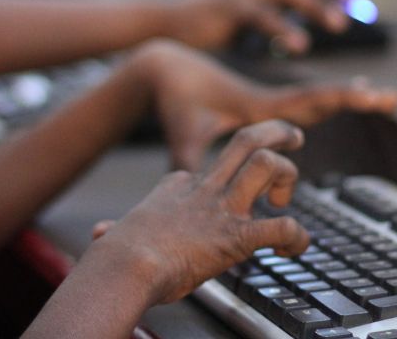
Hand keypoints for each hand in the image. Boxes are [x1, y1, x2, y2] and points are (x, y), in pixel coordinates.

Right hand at [86, 120, 310, 304]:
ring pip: (266, 164)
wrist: (125, 264)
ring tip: (287, 198)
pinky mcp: (236, 236)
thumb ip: (113, 232)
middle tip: (294, 135)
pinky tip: (296, 246)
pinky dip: (297, 235)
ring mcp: (222, 209)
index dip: (228, 178)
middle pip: (245, 142)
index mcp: (180, 187)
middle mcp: (205, 189)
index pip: (211, 169)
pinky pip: (280, 227)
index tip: (231, 199)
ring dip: (287, 175)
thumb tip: (99, 234)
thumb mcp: (118, 234)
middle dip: (274, 132)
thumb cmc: (118, 254)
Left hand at [136, 40, 396, 170]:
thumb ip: (191, 161)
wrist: (163, 67)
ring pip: (311, 99)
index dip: (341, 96)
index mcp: (257, 106)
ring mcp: (262, 102)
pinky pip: (295, 102)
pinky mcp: (253, 105)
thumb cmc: (174, 100)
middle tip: (391, 97)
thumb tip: (196, 189)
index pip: (309, 100)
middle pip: (320, 98)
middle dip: (355, 97)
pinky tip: (329, 105)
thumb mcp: (183, 132)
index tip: (371, 92)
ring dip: (342, 97)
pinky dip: (318, 102)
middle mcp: (267, 102)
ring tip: (376, 95)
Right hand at [167, 0, 353, 54]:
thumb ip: (276, 2)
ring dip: (316, 7)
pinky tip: (300, 46)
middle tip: (352, 12)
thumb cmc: (210, 17)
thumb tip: (308, 10)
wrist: (167, 19)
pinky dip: (285, 29)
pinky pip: (264, 16)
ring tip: (338, 26)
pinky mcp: (231, 6)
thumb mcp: (247, 2)